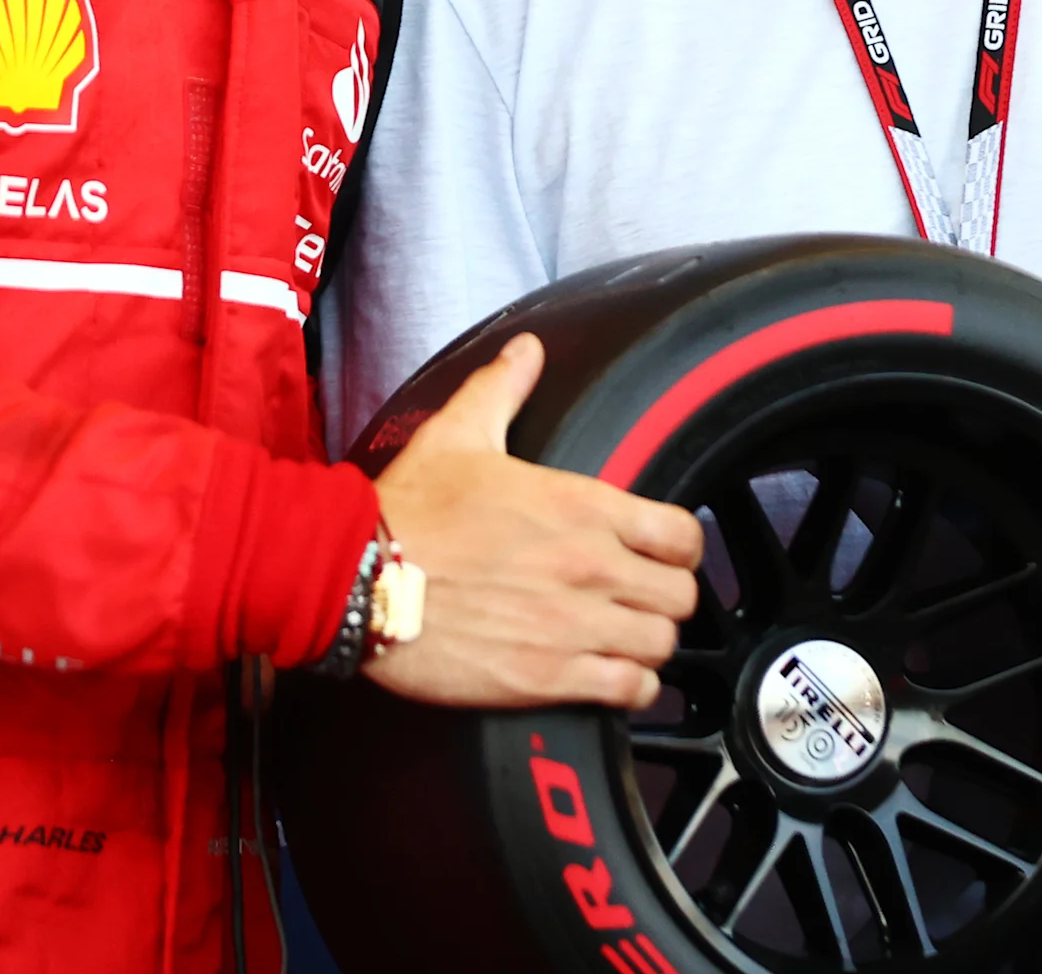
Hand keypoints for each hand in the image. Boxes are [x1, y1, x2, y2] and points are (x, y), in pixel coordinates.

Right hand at [367, 334, 706, 709]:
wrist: (360, 578)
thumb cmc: (409, 511)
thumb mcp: (458, 433)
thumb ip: (502, 389)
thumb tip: (526, 351)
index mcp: (580, 505)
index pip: (682, 535)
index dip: (680, 548)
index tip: (663, 554)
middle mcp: (590, 565)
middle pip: (681, 597)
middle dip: (666, 599)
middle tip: (641, 600)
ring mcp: (573, 625)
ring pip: (661, 645)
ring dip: (648, 644)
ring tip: (625, 640)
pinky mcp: (548, 677)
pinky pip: (629, 691)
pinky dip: (629, 688)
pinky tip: (611, 677)